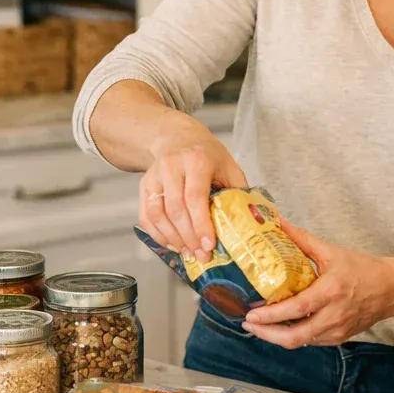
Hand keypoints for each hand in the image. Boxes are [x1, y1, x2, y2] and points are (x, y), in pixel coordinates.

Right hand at [138, 111, 247, 264]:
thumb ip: (238, 191)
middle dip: (189, 237)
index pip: (195, 196)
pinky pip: (146, 215)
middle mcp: (172, 166)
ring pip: (158, 214)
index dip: (201, 224)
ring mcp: (154, 175)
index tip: (209, 244)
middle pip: (176, 208)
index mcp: (197, 160)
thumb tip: (249, 223)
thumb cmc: (207, 155)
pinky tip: (171, 243)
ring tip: (187, 252)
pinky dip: (157, 233)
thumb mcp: (228, 165)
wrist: (177, 137)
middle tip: (201, 255)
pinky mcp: (144, 185)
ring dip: (172, 238)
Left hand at [242, 222, 393, 348]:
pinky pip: (310, 341)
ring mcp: (337, 331)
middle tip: (248, 323)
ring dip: (276, 336)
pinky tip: (281, 326)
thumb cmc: (361, 269)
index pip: (296, 309)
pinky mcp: (338, 338)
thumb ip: (301, 239)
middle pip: (294, 337)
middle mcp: (333, 316)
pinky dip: (293, 336)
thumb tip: (277, 222)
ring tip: (259, 325)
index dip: (271, 316)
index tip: (251, 314)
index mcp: (331, 292)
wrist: (390, 289)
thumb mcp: (331, 251)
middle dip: (267, 334)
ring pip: (300, 342)